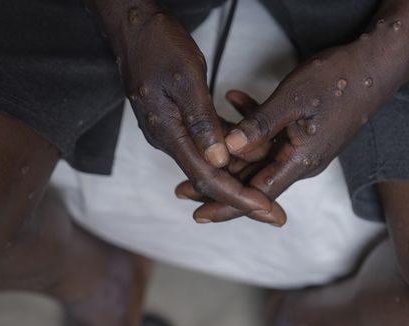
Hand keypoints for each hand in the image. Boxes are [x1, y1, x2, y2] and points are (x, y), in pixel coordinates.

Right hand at [110, 8, 275, 216]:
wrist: (132, 28)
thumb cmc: (157, 46)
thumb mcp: (186, 80)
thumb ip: (203, 122)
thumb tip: (219, 160)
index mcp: (168, 134)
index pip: (208, 178)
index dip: (239, 198)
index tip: (265, 209)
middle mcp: (168, 140)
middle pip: (210, 180)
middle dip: (244, 197)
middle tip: (275, 213)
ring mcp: (172, 132)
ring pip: (210, 164)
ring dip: (240, 175)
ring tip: (271, 189)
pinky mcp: (178, 122)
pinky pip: (207, 144)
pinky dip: (229, 151)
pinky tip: (252, 153)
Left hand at [180, 44, 392, 223]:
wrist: (377, 65)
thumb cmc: (339, 80)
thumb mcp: (291, 100)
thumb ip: (258, 125)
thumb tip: (228, 147)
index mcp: (300, 161)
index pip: (257, 194)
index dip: (227, 205)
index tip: (199, 213)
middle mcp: (302, 161)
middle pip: (253, 180)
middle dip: (218, 181)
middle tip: (183, 186)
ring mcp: (304, 148)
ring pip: (259, 156)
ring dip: (231, 150)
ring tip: (201, 147)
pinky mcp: (305, 133)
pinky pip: (272, 135)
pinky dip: (253, 121)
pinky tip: (234, 99)